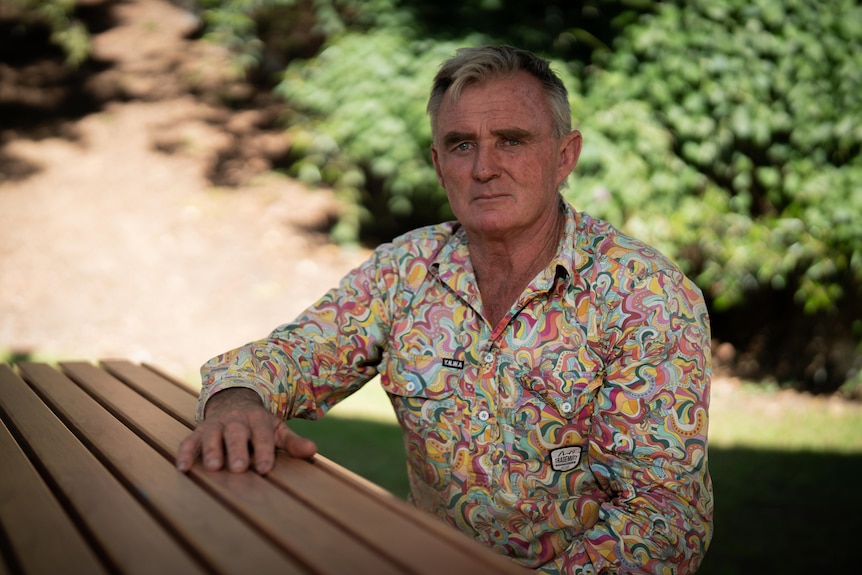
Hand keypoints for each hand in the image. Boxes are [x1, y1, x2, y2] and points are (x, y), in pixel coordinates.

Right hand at [176, 387, 316, 473]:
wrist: (234, 403)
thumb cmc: (259, 426)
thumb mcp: (277, 430)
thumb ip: (292, 442)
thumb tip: (312, 450)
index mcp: (258, 420)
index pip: (263, 435)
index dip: (264, 451)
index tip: (265, 468)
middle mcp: (236, 421)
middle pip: (236, 434)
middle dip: (237, 450)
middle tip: (239, 468)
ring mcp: (216, 425)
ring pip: (212, 436)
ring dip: (212, 450)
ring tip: (214, 468)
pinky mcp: (199, 431)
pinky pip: (189, 441)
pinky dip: (185, 452)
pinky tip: (183, 467)